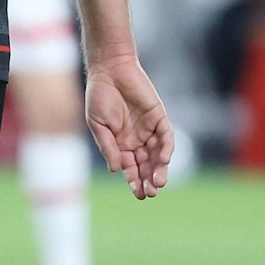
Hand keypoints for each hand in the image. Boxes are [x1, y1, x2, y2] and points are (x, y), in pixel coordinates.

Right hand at [85, 56, 172, 199]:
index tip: (138, 195)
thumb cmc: (99, 95)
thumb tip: (116, 170)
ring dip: (159, 169)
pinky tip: (163, 160)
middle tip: (150, 193)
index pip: (130, 168)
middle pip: (146, 165)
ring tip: (158, 183)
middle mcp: (137, 139)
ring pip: (158, 155)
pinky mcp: (159, 117)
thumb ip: (108, 146)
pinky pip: (166, 136)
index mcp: (120, 143)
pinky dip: (166, 149)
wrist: (110, 69)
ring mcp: (149, 129)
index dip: (134, 182)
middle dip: (148, 180)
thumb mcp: (98, 124)